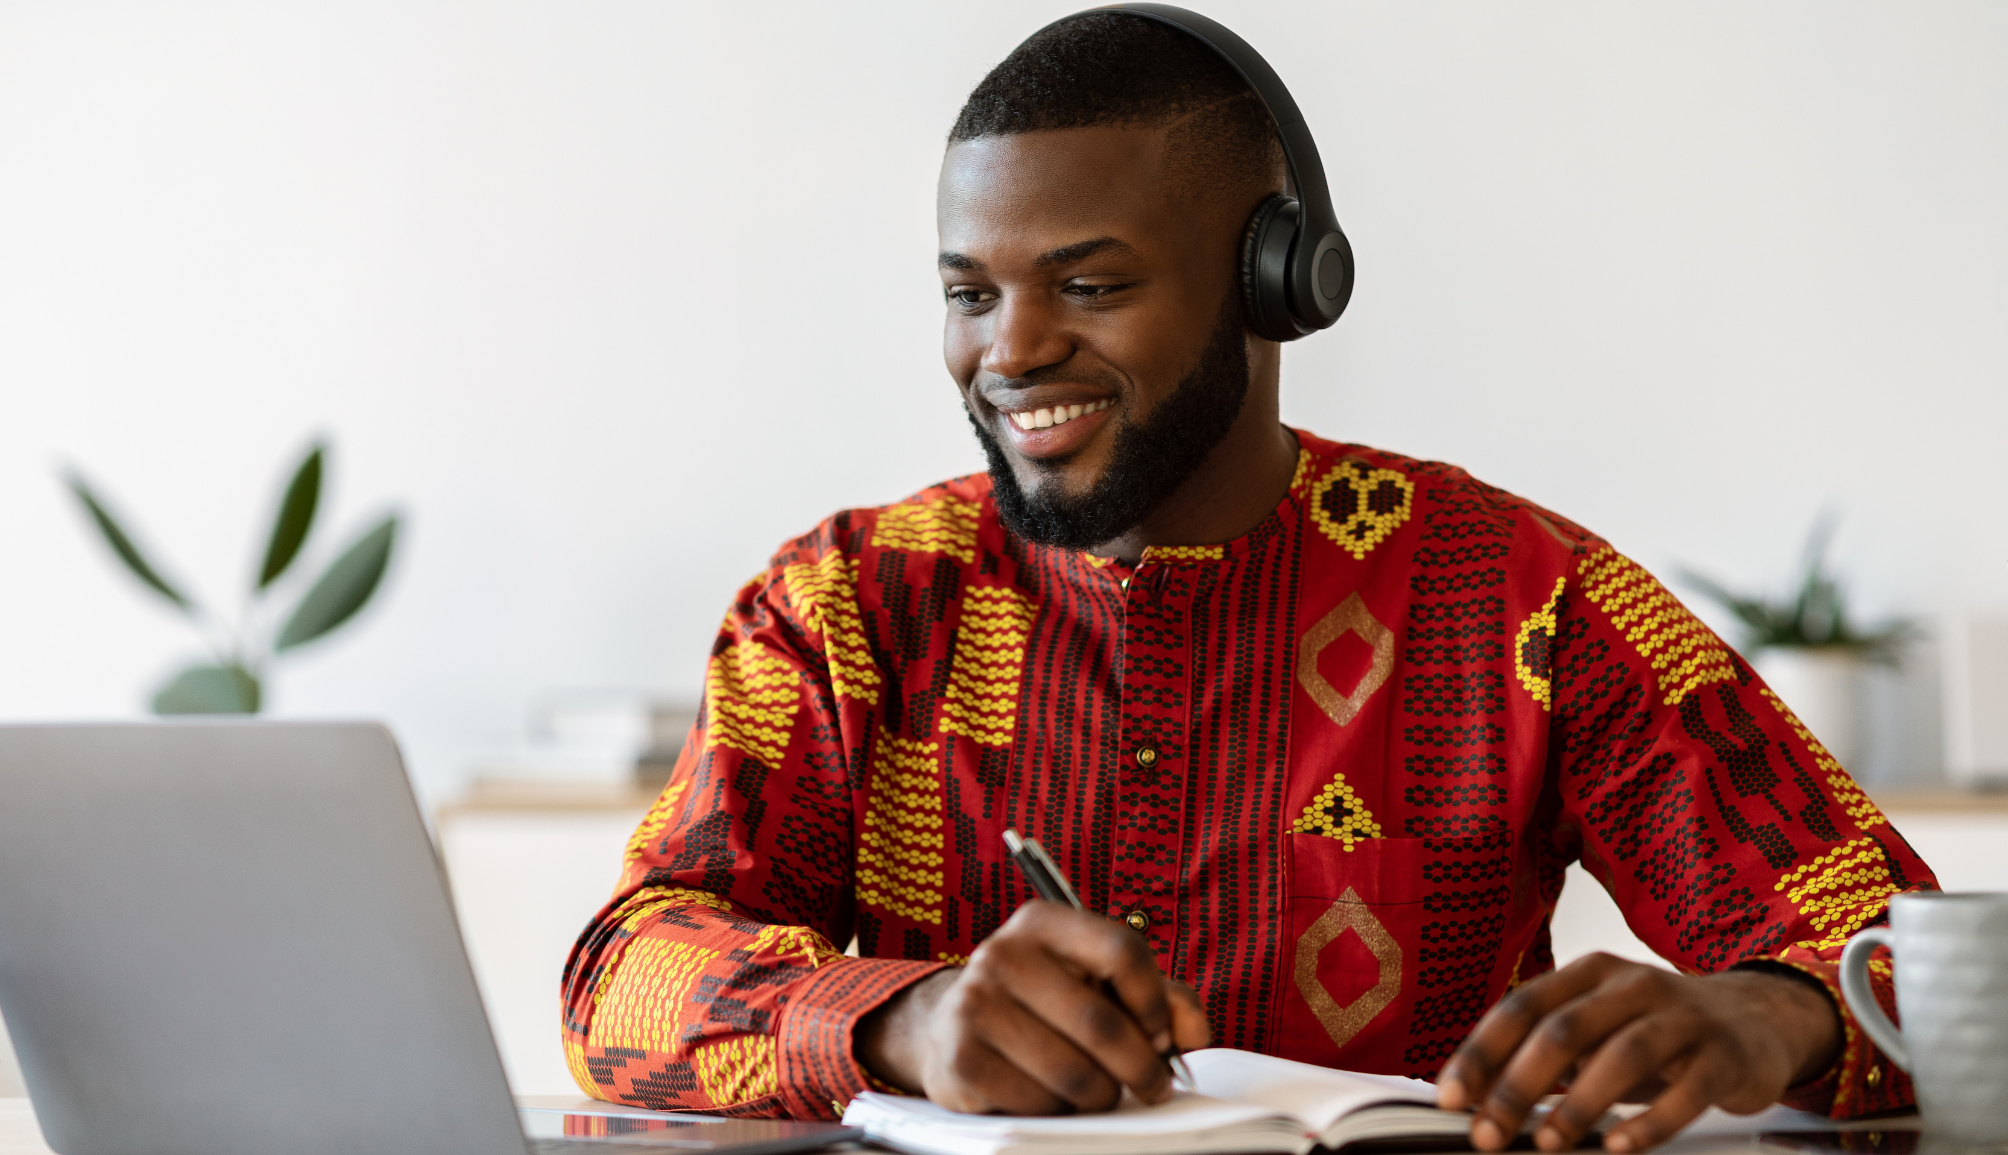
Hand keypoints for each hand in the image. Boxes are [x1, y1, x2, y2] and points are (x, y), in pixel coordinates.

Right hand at [858, 902, 1211, 1113]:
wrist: (950, 1025)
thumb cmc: (1041, 1002)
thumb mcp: (1096, 981)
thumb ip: (1158, 997)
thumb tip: (1192, 1033)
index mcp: (1043, 923)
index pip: (1122, 951)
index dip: (1155, 1002)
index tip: (1163, 1035)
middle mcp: (1003, 954)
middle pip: (1101, 1023)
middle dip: (1142, 1067)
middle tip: (1155, 1086)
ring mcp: (975, 1004)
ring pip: (1074, 1072)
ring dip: (1101, 1095)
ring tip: (1099, 1090)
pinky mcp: (960, 1057)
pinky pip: (1037, 1102)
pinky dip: (1058, 1110)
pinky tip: (1052, 1094)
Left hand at [1435, 953, 1840, 1152]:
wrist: (1753, 1021)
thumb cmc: (1655, 1031)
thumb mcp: (1598, 1029)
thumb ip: (1546, 1056)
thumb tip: (1476, 1098)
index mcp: (1590, 973)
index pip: (1522, 1007)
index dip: (1482, 1052)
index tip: (1451, 1097)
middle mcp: (1633, 985)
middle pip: (1564, 1030)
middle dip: (1518, 1085)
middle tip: (1488, 1133)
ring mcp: (1682, 1017)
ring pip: (1622, 1054)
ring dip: (1579, 1103)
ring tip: (1548, 1142)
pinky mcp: (1723, 1054)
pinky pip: (1686, 1089)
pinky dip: (1649, 1120)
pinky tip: (1618, 1146)